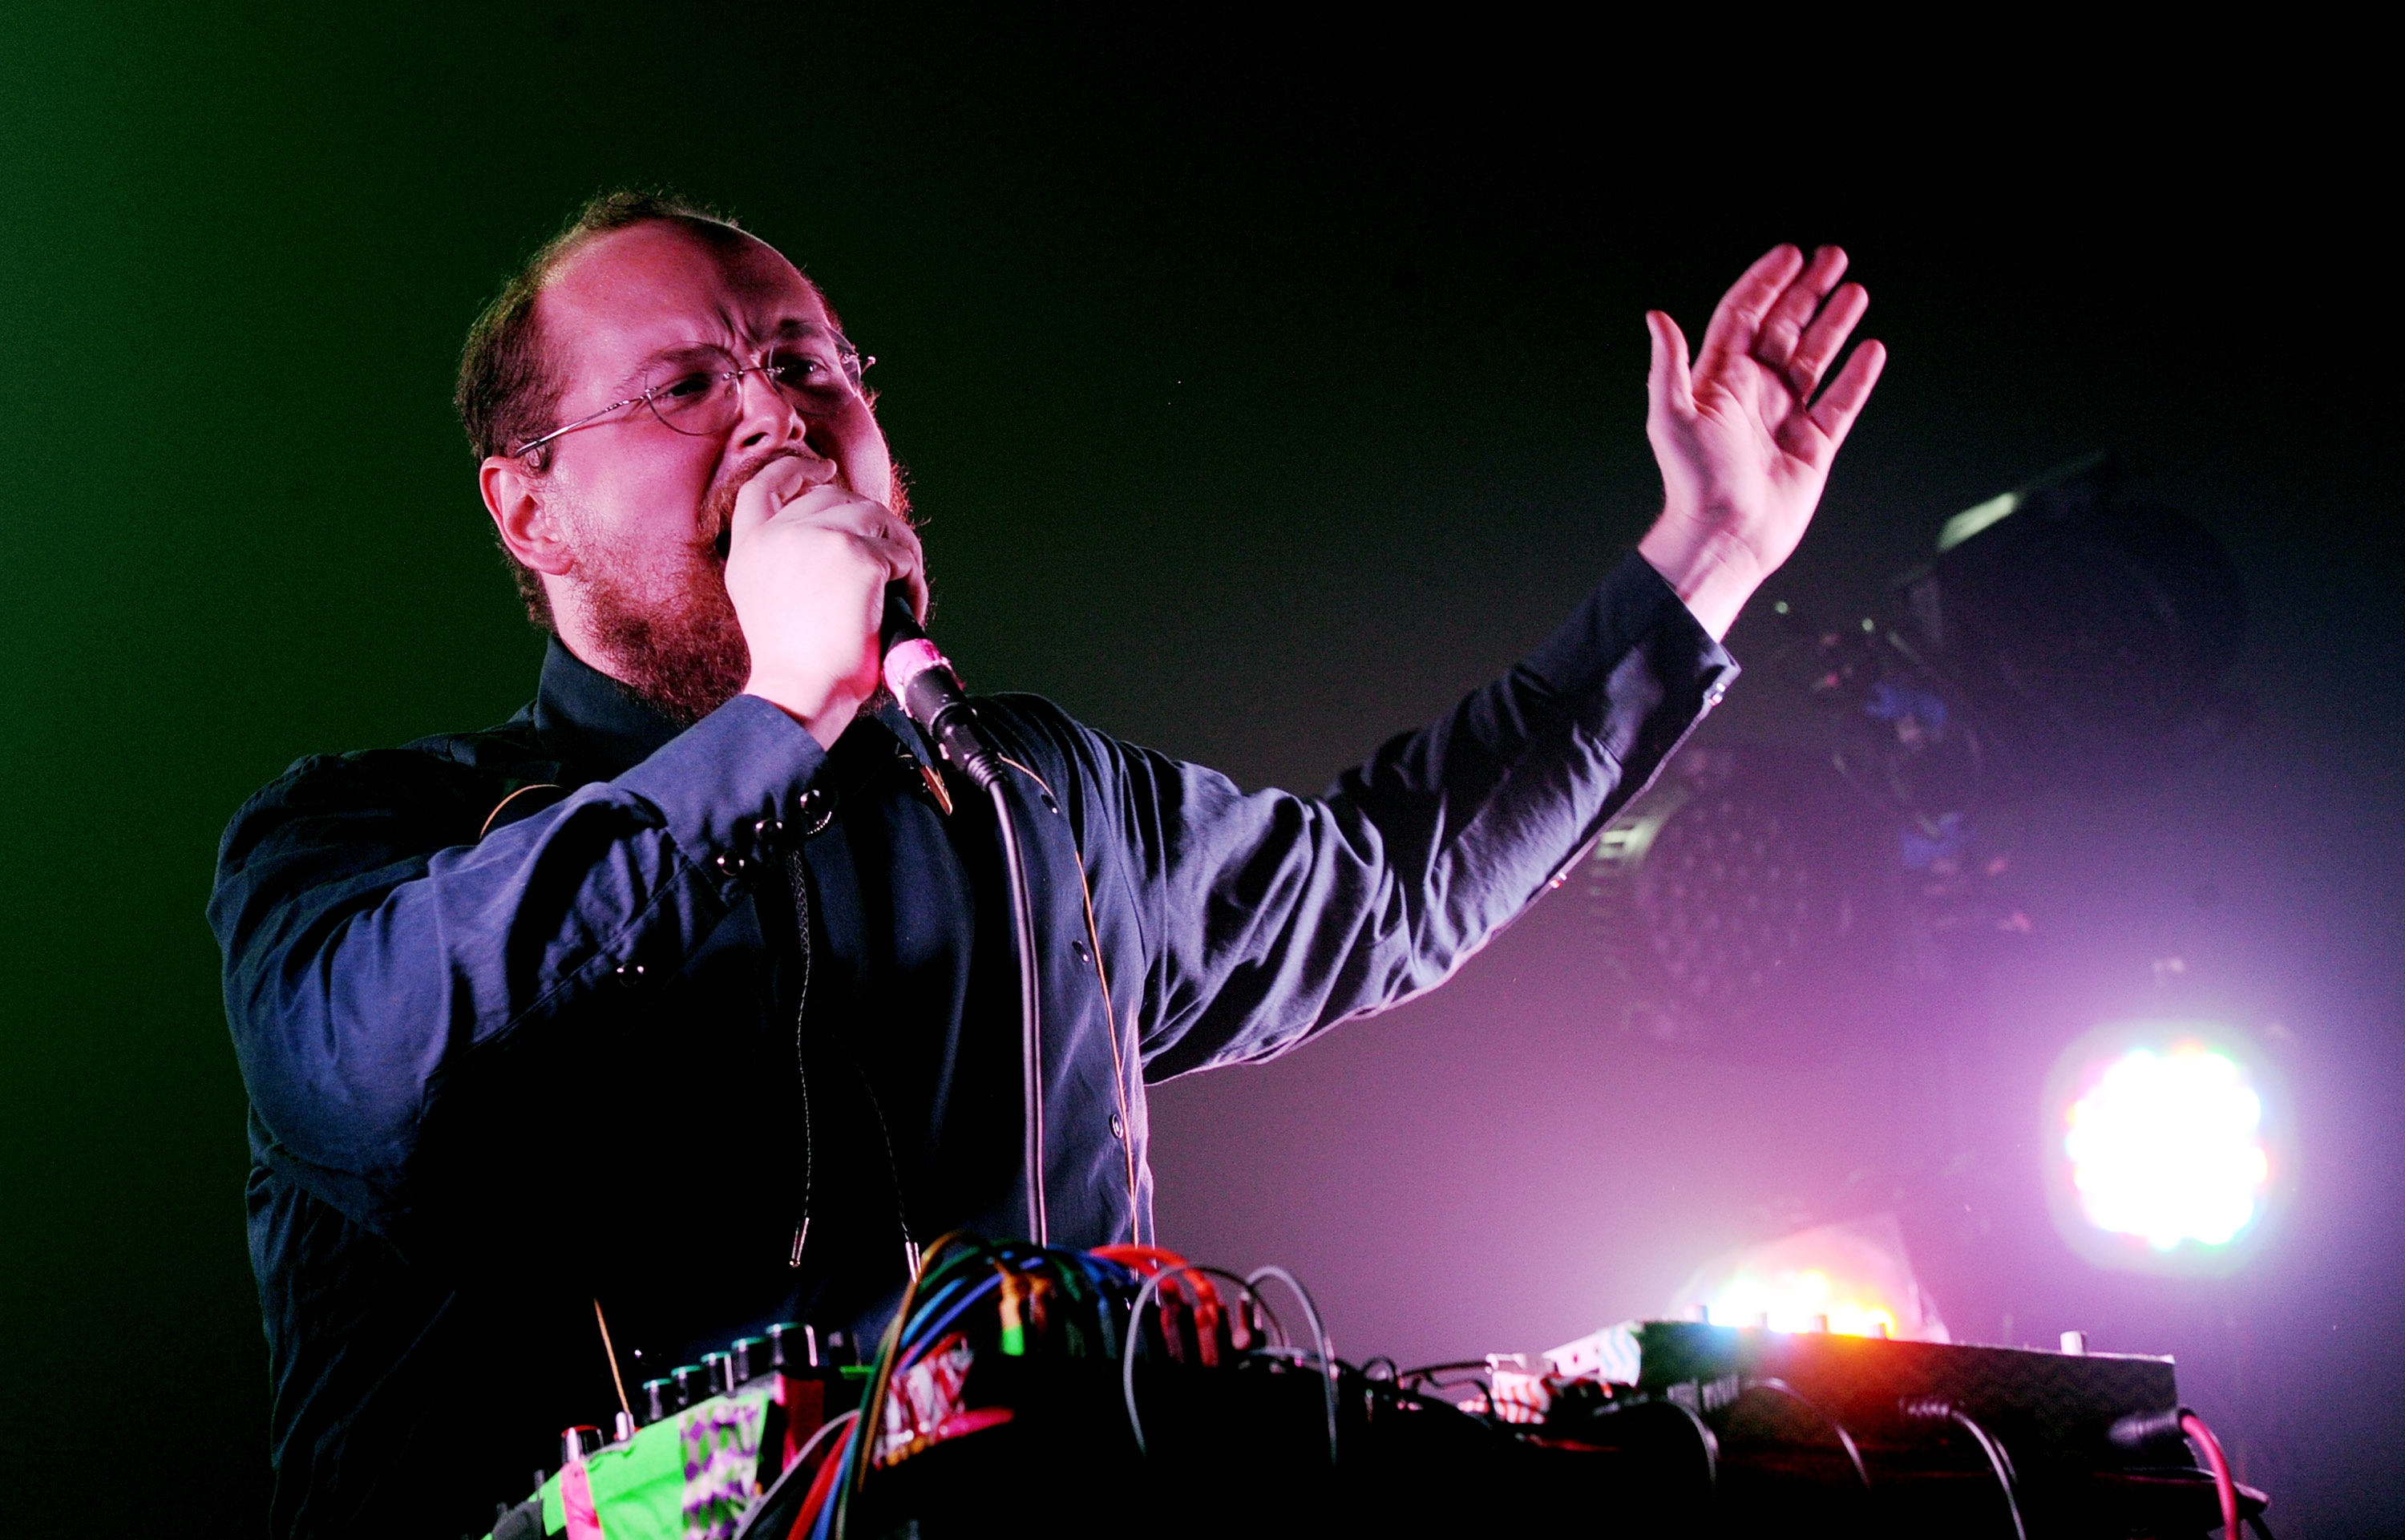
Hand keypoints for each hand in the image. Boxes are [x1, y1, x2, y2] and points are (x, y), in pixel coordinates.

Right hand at [724, 456, 926, 746]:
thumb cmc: (793, 664)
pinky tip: (907, 607)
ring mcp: (819, 539)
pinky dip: (913, 581)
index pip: (766, 485)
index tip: (821, 468)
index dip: (795, 469)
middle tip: (887, 560)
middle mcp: (780, 535)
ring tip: (900, 589)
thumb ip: (782, 559)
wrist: (800, 692)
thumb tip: (831, 536)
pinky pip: (903, 554)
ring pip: (877, 518)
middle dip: (869, 525)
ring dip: (897, 551)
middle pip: (837, 498)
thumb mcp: (763, 599)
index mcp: (751, 547)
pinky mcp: (858, 557)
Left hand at [1636, 245, 1886, 639]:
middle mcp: (1754, 393)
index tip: (1790, 253)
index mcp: (1720, 380)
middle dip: (1808, 291)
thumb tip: (1656, 316)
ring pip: (1815, 358)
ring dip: (1834, 324)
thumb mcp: (1671, 417)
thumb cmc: (1691, 481)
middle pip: (1785, 327)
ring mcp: (1785, 417)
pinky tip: (1872, 348)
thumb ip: (1668, 365)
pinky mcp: (1813, 446)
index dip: (1765, 283)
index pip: (1744, 316)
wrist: (1723, 537)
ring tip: (1855, 290)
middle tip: (1833, 256)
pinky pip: (1841, 402)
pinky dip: (1857, 377)